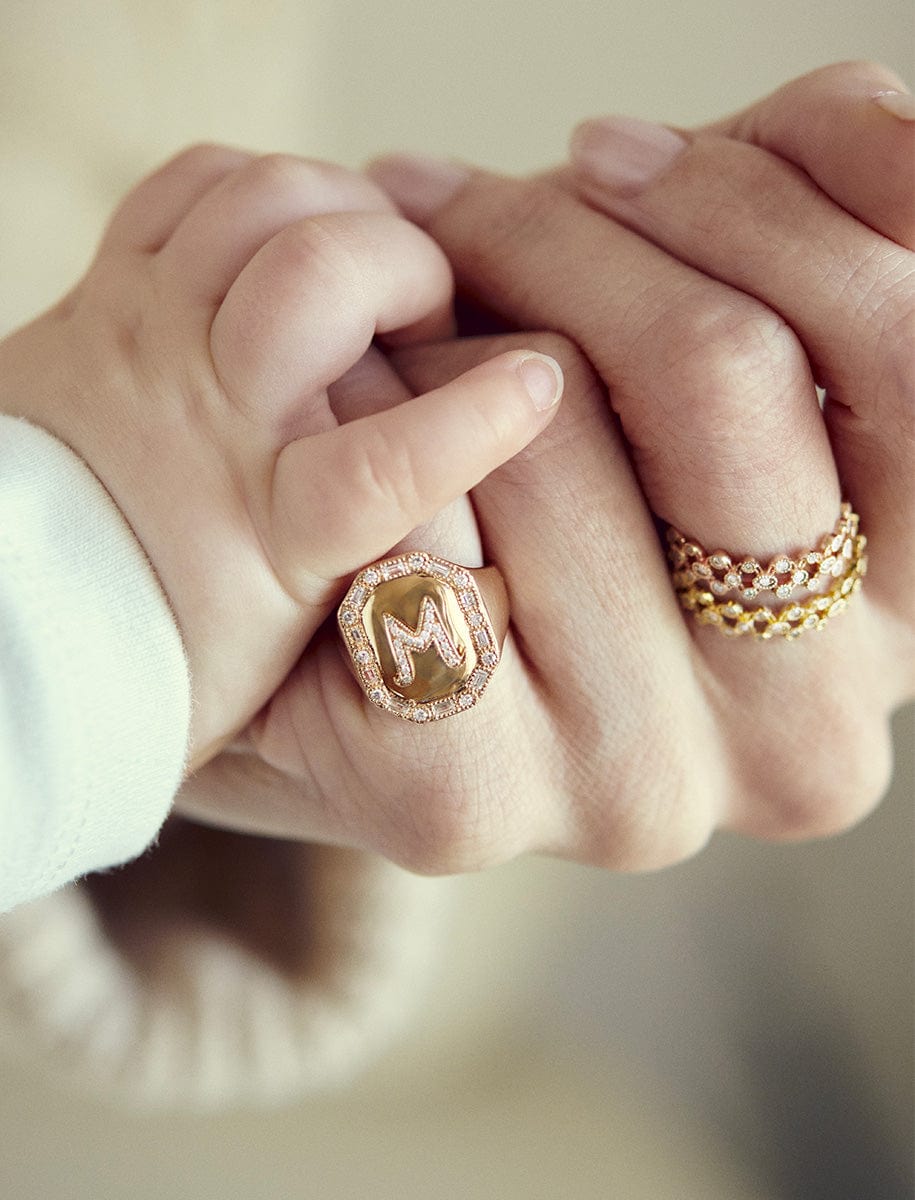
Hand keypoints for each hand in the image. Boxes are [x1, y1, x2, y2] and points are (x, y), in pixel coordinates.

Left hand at [0, 147, 561, 770]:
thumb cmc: (172, 648)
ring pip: (259, 202)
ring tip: (368, 258)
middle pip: (317, 277)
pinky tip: (292, 238)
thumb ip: (383, 568)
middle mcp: (207, 420)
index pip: (385, 461)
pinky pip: (191, 184)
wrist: (25, 624)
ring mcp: (146, 339)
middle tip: (427, 313)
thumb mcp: (293, 649)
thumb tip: (474, 480)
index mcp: (268, 532)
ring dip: (344, 206)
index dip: (476, 415)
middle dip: (408, 266)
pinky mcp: (108, 294)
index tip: (539, 384)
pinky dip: (260, 185)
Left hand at [182, 63, 912, 873]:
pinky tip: (347, 450)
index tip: (605, 152)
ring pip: (556, 453)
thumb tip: (883, 119)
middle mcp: (810, 728)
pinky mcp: (473, 808)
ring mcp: (646, 789)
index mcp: (908, 604)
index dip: (748, 204)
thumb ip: (813, 217)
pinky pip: (415, 563)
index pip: (901, 346)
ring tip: (393, 338)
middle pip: (731, 381)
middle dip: (566, 248)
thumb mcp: (711, 328)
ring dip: (441, 346)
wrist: (376, 623)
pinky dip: (365, 462)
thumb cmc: (568, 461)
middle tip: (447, 210)